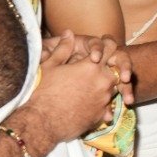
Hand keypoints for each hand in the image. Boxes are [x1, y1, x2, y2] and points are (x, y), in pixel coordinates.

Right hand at [26, 29, 128, 145]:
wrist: (40, 123)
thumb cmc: (42, 92)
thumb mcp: (49, 66)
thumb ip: (63, 49)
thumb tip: (69, 33)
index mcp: (92, 66)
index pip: (110, 47)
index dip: (108, 44)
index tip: (105, 45)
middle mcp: (103, 81)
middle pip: (115, 69)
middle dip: (108, 69)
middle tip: (96, 72)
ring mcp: (104, 99)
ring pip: (113, 88)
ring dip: (104, 87)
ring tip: (88, 91)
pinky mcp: (101, 115)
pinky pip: (107, 106)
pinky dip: (101, 105)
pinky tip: (88, 106)